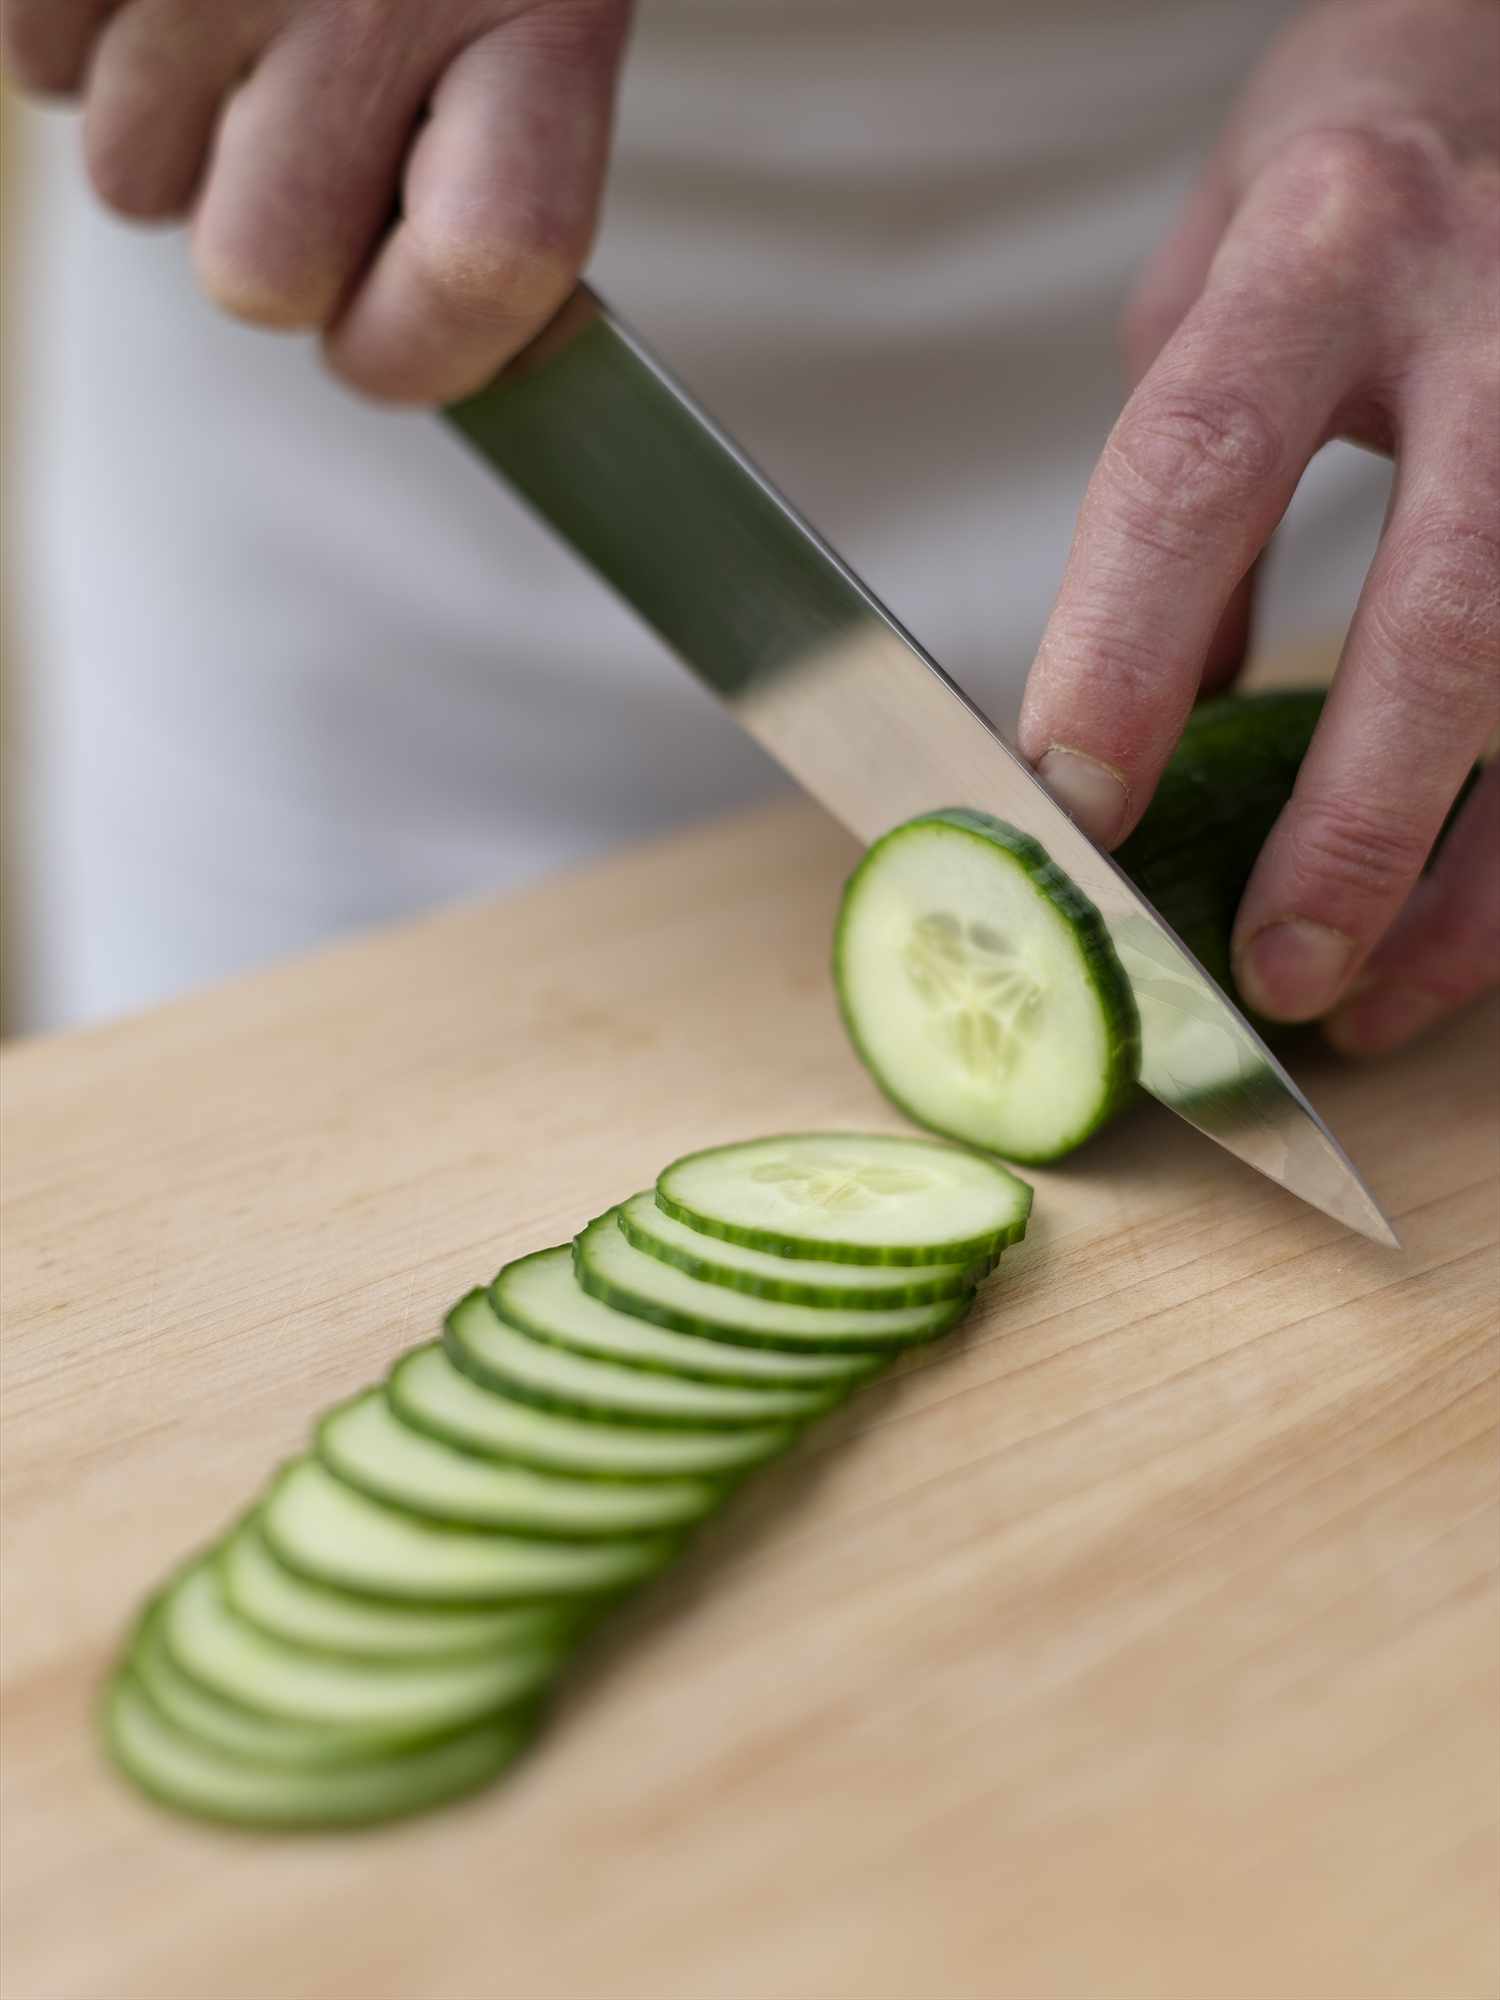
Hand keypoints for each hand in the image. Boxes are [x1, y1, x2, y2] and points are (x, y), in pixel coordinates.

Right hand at [1, 0, 631, 401]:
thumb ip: (497, 171)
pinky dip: (85, 33)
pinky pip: (41, 75)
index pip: (490, 267)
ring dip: (176, 126)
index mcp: (537, 4)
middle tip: (305, 130)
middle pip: (263, 277)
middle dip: (272, 237)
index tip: (391, 346)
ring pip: (135, 188)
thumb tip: (395, 347)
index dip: (424, 351)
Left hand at [1017, 0, 1497, 1056]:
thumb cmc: (1342, 199)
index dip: (1124, 649)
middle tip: (1269, 972)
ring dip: (1472, 888)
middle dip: (1356, 824)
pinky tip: (1461, 940)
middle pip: (1447, 610)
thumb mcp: (1211, 301)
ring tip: (1365, 1002)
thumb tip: (1133, 734)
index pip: (1198, 468)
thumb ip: (1174, 508)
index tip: (1072, 805)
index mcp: (1324, 252)